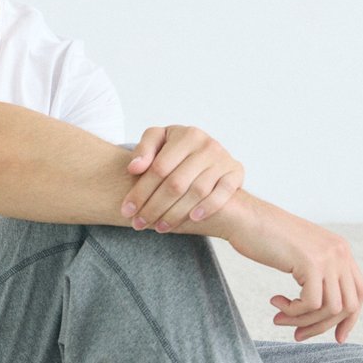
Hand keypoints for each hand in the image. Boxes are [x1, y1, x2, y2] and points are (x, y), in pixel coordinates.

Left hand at [120, 125, 243, 231]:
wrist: (210, 154)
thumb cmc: (178, 150)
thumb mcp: (160, 141)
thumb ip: (144, 150)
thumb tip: (133, 168)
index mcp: (185, 135)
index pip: (158, 168)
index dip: (141, 191)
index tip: (127, 210)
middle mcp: (206, 144)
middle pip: (176, 183)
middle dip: (154, 207)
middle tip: (139, 224)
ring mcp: (223, 159)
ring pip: (196, 192)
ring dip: (176, 213)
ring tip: (159, 227)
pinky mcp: (235, 172)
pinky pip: (222, 194)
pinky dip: (207, 207)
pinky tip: (192, 219)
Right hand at [224, 195, 362, 342]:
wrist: (243, 217)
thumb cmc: (262, 235)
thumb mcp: (300, 253)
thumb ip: (318, 271)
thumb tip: (324, 306)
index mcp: (340, 249)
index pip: (359, 292)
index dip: (350, 318)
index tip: (336, 336)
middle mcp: (340, 252)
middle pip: (349, 305)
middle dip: (323, 326)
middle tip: (298, 334)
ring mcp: (328, 257)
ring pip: (329, 309)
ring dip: (302, 321)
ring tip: (279, 318)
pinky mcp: (311, 264)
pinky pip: (310, 304)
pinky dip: (292, 311)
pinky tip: (275, 302)